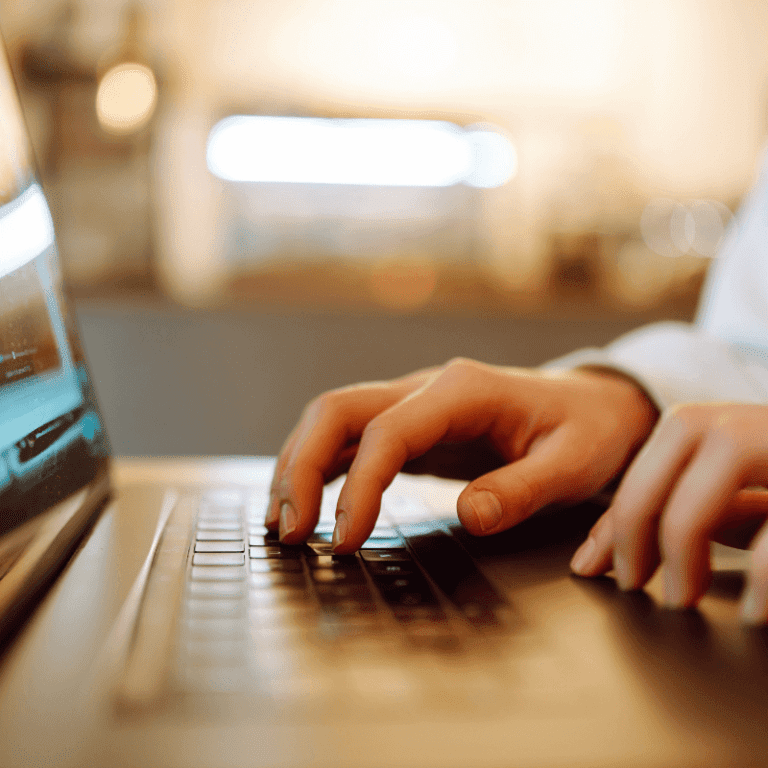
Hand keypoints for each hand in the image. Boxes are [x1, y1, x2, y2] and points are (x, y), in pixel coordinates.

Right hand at [266, 358, 656, 553]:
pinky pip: (351, 440)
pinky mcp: (413, 427)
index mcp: (462, 391)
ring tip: (283, 524)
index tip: (345, 538)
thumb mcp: (573, 463)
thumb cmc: (588, 431)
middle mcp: (427, 388)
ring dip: (299, 466)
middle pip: (338, 410)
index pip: (388, 432)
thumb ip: (522, 490)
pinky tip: (307, 503)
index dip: (358, 485)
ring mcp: (415, 404)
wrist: (597, 407)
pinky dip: (320, 468)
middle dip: (301, 466)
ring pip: (334, 420)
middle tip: (289, 530)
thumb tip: (469, 517)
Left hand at [569, 402, 767, 621]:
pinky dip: (760, 582)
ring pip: (695, 506)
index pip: (639, 476)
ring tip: (680, 600)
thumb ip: (682, 507)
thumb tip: (611, 545)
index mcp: (704, 428)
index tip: (590, 568)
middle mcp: (734, 428)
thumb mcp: (734, 493)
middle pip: (654, 483)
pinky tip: (754, 613)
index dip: (611, 528)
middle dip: (632, 540)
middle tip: (629, 586)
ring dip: (680, 559)